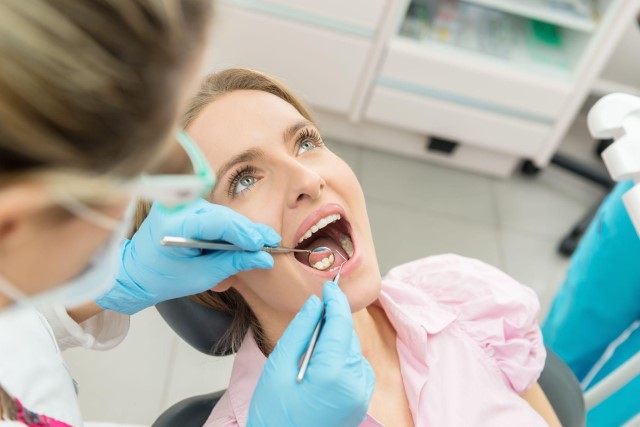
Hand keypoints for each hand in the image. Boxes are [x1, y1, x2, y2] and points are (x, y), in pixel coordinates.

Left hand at [96, 199, 279, 314]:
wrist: (133, 272)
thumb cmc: (163, 278)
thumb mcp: (202, 276)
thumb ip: (233, 264)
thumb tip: (264, 258)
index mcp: (175, 226)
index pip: (219, 222)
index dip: (245, 233)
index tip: (265, 245)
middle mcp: (177, 208)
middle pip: (224, 216)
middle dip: (248, 232)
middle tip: (272, 243)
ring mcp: (179, 205)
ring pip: (221, 215)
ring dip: (240, 232)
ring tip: (258, 247)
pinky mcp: (184, 206)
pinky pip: (213, 215)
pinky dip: (228, 229)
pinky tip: (242, 241)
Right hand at [248, 281, 374, 426]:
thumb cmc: (273, 418)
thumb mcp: (277, 368)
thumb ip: (300, 331)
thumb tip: (315, 304)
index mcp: (334, 374)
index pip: (341, 323)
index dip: (335, 300)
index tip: (328, 285)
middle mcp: (355, 384)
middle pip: (348, 335)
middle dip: (332, 321)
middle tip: (311, 315)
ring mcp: (361, 395)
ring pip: (353, 349)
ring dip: (335, 340)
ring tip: (308, 350)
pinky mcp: (360, 401)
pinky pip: (355, 366)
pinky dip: (341, 357)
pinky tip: (319, 366)